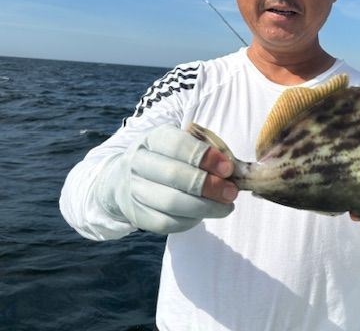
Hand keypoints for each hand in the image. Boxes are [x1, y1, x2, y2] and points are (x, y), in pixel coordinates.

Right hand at [98, 124, 237, 233]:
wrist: (125, 179)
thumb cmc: (167, 159)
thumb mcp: (182, 146)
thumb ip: (205, 154)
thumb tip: (233, 172)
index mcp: (152, 138)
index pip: (178, 145)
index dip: (206, 157)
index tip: (229, 168)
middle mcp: (138, 162)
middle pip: (174, 175)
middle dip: (209, 185)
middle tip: (232, 192)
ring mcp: (133, 190)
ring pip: (171, 202)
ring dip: (204, 207)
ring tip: (225, 206)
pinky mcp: (137, 214)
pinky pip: (166, 223)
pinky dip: (191, 220)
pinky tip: (205, 214)